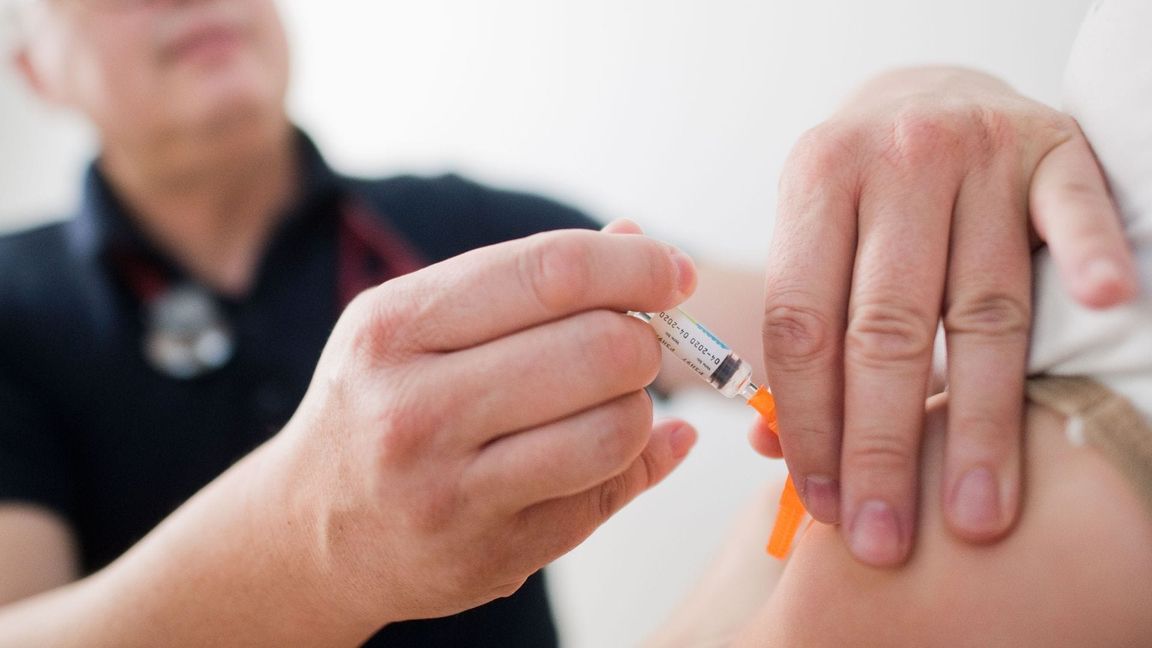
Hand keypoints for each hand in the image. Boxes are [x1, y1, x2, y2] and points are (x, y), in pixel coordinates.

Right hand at [272, 226, 698, 628]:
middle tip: (632, 345)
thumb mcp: (416, 324)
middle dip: (643, 339)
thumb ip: (523, 281)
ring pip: (618, 429)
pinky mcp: (492, 555)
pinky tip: (602, 450)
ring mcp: (452, 491)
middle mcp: (414, 409)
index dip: (636, 265)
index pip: (552, 273)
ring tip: (609, 401)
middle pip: (601, 349)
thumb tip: (634, 236)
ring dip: (639, 408)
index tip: (674, 271)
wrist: (308, 532)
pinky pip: (606, 494)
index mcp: (396, 327)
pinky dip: (627, 463)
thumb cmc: (380, 405)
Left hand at [757, 67, 1137, 565]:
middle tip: (886, 537)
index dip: (811, 422)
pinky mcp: (1054, 149)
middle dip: (883, 446)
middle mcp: (894, 162)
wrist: (929, 93)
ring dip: (979, 419)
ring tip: (976, 511)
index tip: (825, 504)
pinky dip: (1089, 258)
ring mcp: (979, 152)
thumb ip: (801, 334)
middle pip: (887, 327)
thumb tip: (771, 449)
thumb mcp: (813, 238)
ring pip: (982, 304)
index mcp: (816, 182)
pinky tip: (1101, 309)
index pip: (802, 322)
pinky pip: (1074, 211)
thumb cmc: (865, 195)